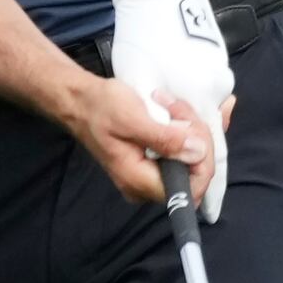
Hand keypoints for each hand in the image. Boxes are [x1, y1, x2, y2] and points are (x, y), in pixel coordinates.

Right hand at [109, 0, 235, 220]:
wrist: (76, 97)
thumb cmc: (100, 105)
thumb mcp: (133, 114)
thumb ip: (167, 136)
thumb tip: (197, 152)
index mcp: (143, 179)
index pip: (190, 185)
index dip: (205, 159)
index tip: (199, 127)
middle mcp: (150, 180)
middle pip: (197, 170)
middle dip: (200, 136)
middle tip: (183, 106)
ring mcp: (154, 168)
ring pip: (194, 155)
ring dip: (194, 126)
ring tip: (172, 101)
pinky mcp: (157, 153)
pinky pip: (185, 144)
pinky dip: (190, 123)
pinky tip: (182, 105)